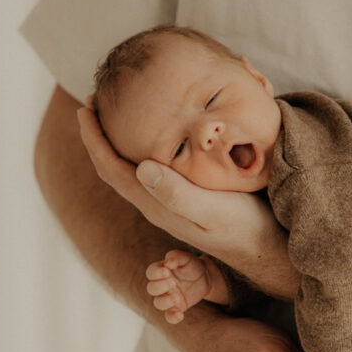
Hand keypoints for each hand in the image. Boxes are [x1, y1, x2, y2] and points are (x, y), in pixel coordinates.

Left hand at [77, 105, 284, 267]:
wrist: (266, 250)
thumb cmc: (243, 228)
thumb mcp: (212, 210)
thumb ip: (177, 193)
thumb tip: (140, 168)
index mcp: (156, 204)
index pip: (111, 168)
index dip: (94, 138)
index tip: (85, 107)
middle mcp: (157, 204)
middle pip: (114, 167)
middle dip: (99, 136)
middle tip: (95, 102)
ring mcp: (171, 203)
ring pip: (131, 169)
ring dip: (118, 142)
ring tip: (116, 114)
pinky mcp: (187, 199)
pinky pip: (152, 170)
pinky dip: (142, 148)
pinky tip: (157, 135)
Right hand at [146, 250, 226, 323]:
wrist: (205, 277)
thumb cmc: (192, 265)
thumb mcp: (187, 258)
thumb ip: (176, 256)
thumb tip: (168, 262)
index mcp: (161, 271)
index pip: (151, 272)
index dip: (156, 273)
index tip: (168, 271)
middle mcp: (162, 285)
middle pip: (151, 289)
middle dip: (160, 287)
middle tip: (174, 283)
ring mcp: (168, 297)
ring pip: (158, 303)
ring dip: (165, 301)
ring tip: (177, 297)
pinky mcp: (177, 307)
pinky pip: (169, 316)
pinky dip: (172, 317)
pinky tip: (180, 315)